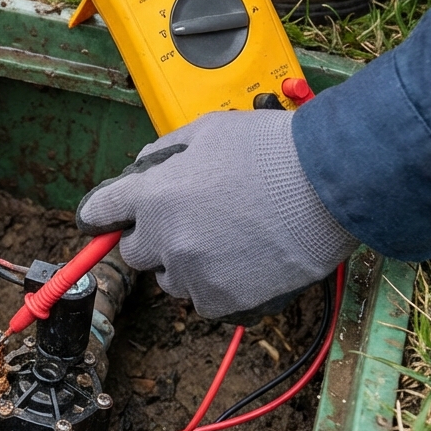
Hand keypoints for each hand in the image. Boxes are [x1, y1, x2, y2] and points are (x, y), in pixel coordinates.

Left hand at [75, 110, 357, 320]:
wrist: (330, 183)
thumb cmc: (271, 150)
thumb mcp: (205, 130)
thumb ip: (163, 153)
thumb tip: (142, 172)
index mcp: (152, 195)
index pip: (100, 212)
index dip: (101, 214)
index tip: (100, 220)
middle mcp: (165, 239)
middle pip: (135, 252)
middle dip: (152, 236)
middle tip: (188, 220)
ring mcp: (194, 273)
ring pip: (171, 279)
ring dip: (186, 262)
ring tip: (227, 238)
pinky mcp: (225, 300)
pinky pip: (204, 300)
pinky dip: (217, 286)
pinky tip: (243, 261)